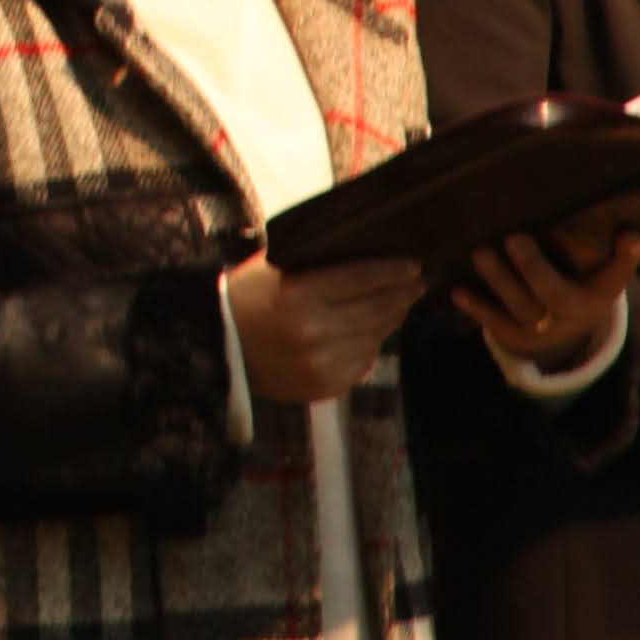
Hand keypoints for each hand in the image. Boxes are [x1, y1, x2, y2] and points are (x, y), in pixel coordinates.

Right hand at [223, 250, 422, 404]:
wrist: (220, 346)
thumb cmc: (247, 297)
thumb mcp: (274, 268)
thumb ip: (317, 262)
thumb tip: (366, 253)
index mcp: (297, 295)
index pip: (360, 279)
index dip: (392, 271)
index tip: (415, 266)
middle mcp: (312, 332)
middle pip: (375, 310)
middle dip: (402, 295)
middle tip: (419, 284)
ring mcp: (321, 364)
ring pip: (374, 338)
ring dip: (391, 320)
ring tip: (400, 305)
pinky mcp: (325, 386)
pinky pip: (361, 363)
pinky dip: (371, 345)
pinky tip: (374, 332)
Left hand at [447, 230, 639, 369]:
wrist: (561, 331)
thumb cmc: (574, 276)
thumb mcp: (590, 263)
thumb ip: (589, 234)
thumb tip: (577, 177)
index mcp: (600, 289)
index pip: (617, 273)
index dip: (626, 258)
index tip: (631, 236)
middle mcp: (575, 310)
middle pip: (556, 294)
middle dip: (534, 268)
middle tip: (514, 238)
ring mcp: (544, 327)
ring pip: (522, 307)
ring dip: (499, 281)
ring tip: (480, 253)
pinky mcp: (515, 335)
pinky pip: (494, 322)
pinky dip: (476, 307)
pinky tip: (456, 290)